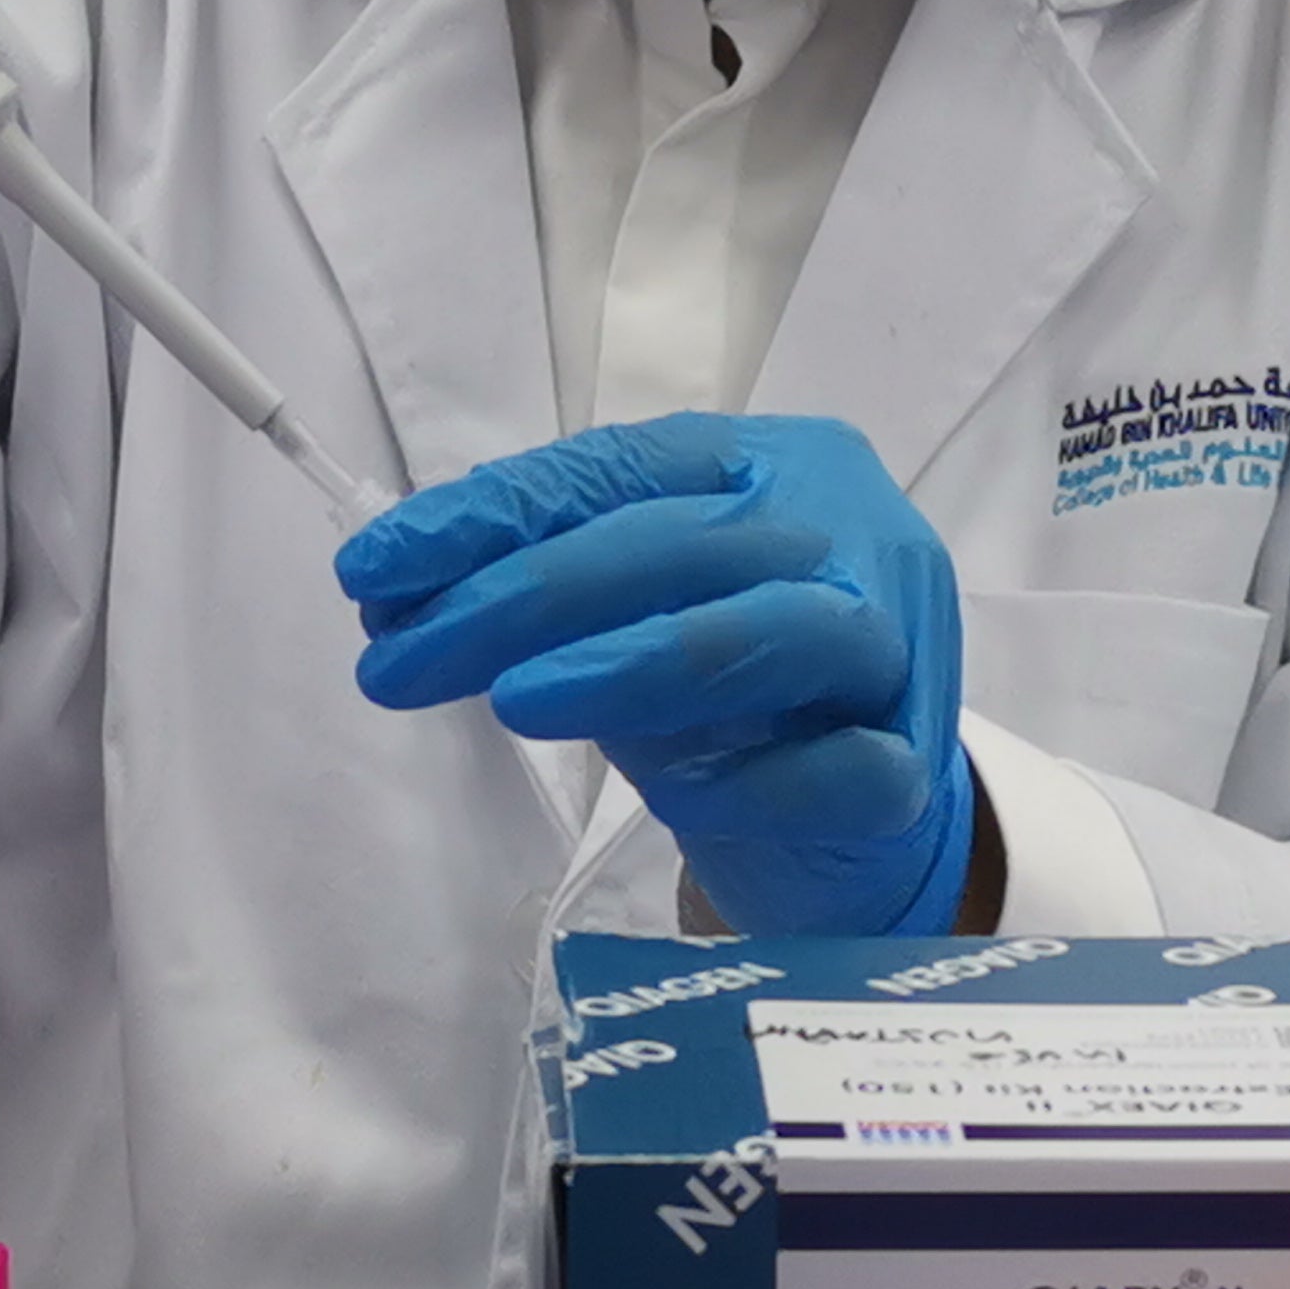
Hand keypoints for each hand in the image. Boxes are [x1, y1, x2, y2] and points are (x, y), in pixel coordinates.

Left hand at [340, 414, 976, 936]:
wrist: (862, 824)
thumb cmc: (732, 700)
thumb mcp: (627, 621)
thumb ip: (540, 594)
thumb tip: (392, 592)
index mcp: (777, 464)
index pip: (623, 467)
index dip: (493, 514)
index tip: (372, 570)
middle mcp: (849, 531)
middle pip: (685, 541)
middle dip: (525, 595)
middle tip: (401, 658)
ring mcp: (896, 645)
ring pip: (779, 628)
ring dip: (636, 662)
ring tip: (514, 704)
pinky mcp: (917, 769)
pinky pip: (842, 768)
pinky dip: (751, 781)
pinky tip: (677, 800)